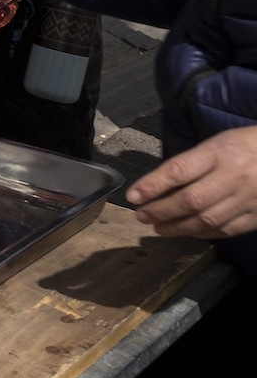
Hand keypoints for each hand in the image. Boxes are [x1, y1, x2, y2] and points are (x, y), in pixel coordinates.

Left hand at [127, 127, 256, 239]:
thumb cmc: (247, 145)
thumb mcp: (218, 143)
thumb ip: (192, 163)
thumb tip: (159, 184)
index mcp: (219, 152)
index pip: (178, 171)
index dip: (152, 185)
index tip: (133, 196)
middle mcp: (233, 176)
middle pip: (190, 200)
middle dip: (161, 211)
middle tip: (142, 216)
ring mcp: (247, 198)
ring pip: (206, 220)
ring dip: (178, 227)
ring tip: (159, 228)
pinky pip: (226, 230)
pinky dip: (203, 234)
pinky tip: (188, 232)